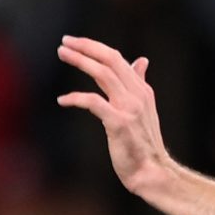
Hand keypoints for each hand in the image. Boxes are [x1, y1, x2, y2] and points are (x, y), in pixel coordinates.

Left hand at [56, 35, 173, 196]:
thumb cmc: (143, 145)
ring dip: (81, 61)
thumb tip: (141, 61)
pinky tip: (62, 100)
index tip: (75, 42)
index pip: (116, 59)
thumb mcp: (144, 110)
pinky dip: (76, 97)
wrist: (151, 172)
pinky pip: (93, 102)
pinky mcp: (118, 123)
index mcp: (142, 90)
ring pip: (103, 74)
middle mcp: (137, 94)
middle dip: (86, 47)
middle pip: (110, 60)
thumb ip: (138, 84)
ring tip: (62, 54)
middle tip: (64, 42)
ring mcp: (129, 108)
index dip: (95, 47)